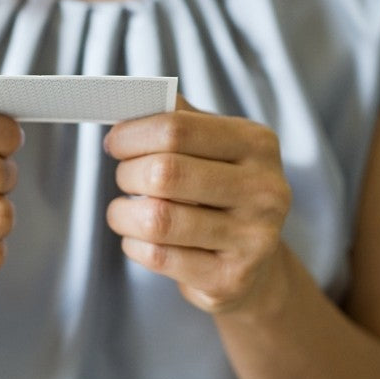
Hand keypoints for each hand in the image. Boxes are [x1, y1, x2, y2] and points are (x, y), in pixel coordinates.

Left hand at [104, 96, 291, 313]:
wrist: (256, 266)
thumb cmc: (221, 194)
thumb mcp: (213, 148)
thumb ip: (177, 119)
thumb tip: (129, 99)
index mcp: (257, 144)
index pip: (177, 128)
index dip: (132, 134)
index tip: (115, 143)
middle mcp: (264, 189)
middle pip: (165, 172)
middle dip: (127, 173)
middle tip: (124, 177)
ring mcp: (252, 238)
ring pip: (157, 219)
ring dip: (124, 213)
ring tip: (127, 210)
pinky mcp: (231, 279)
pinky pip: (157, 256)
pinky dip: (134, 244)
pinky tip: (142, 239)